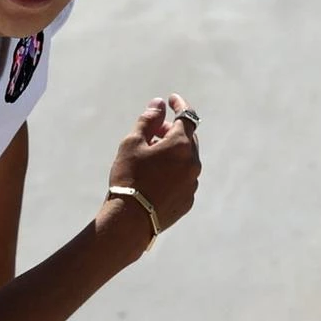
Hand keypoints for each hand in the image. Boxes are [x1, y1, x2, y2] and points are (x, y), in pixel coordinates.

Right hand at [102, 94, 200, 249]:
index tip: (172, 100)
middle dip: (174, 131)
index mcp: (181, 145)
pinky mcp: (188, 201)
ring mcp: (192, 184)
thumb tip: (159, 104)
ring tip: (152, 157)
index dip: (180, 105)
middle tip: (156, 132)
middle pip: (188, 139)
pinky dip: (175, 173)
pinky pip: (184, 179)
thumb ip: (148, 120)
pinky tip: (157, 178)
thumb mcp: (132, 143)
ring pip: (187, 160)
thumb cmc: (128, 178)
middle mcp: (192, 163)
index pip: (187, 116)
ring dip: (174, 154)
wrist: (130, 220)